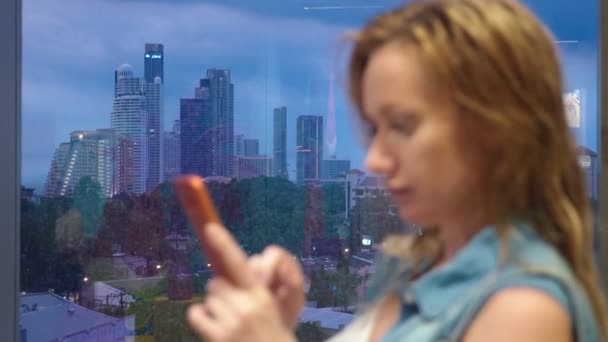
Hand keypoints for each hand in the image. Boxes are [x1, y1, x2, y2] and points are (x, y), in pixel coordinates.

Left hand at [186, 223, 297, 341]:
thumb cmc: (271, 335)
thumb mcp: (270, 310)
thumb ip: (251, 292)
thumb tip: (222, 279)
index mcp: (262, 296)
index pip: (241, 264)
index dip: (225, 244)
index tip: (211, 228)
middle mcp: (246, 306)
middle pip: (216, 283)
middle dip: (221, 292)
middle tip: (232, 307)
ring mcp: (231, 322)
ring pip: (208, 299)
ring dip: (214, 308)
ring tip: (230, 324)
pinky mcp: (218, 336)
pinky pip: (196, 314)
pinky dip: (201, 318)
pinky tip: (214, 328)